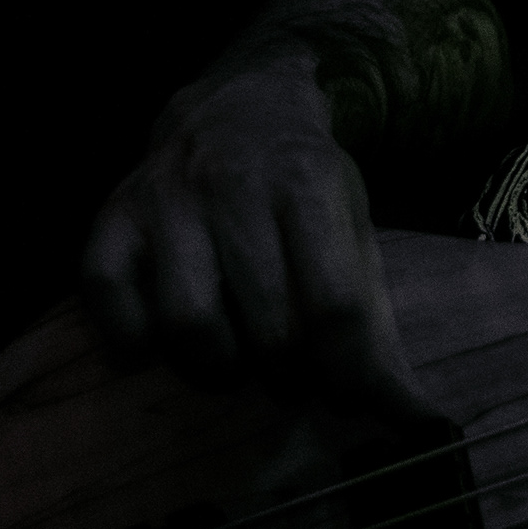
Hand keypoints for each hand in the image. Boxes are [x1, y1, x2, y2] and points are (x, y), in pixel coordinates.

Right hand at [79, 45, 443, 427]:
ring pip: (188, 322)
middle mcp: (233, 184)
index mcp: (308, 184)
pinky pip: (107, 295)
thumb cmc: (305, 192)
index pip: (334, 305)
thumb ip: (379, 333)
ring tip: (234, 362)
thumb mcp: (355, 237)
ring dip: (215, 369)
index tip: (344, 397)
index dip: (345, 372)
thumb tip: (420, 423)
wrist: (240, 105)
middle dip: (286, 376)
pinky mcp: (113, 214)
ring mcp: (167, 198)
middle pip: (267, 324)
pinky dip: (132, 338)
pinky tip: (159, 344)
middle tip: (289, 378)